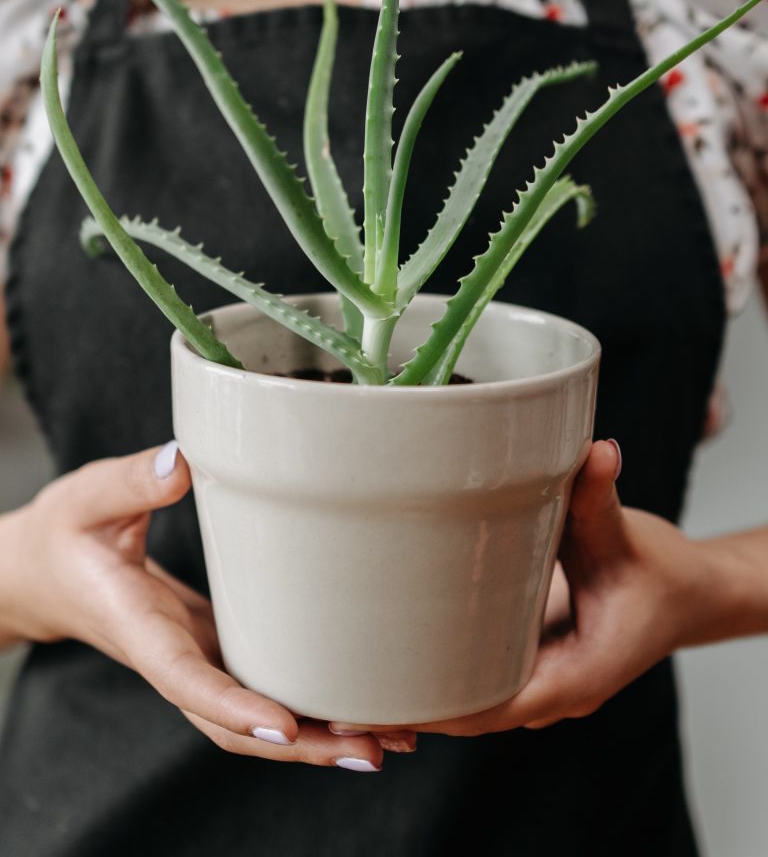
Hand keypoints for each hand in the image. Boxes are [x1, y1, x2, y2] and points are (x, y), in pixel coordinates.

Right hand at [4, 444, 411, 768]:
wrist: (49, 572)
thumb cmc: (68, 534)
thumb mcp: (87, 499)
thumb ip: (130, 482)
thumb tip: (180, 463)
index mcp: (139, 629)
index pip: (184, 679)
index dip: (235, 706)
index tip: (284, 723)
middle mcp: (174, 659)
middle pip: (236, 724)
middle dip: (301, 744)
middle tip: (372, 747)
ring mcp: (198, 661)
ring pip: (256, 720)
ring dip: (317, 738)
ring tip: (391, 740)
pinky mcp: (216, 650)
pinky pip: (263, 692)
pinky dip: (310, 709)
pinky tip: (362, 707)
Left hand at [331, 439, 712, 735]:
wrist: (682, 594)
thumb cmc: (657, 575)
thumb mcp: (625, 538)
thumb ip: (601, 498)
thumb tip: (596, 452)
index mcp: (577, 676)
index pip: (495, 708)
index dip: (436, 708)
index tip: (381, 700)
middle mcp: (551, 691)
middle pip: (467, 716)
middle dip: (408, 708)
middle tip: (338, 689)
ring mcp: (536, 680)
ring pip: (466, 703)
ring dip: (415, 695)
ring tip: (344, 677)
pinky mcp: (524, 659)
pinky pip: (474, 680)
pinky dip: (434, 674)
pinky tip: (384, 654)